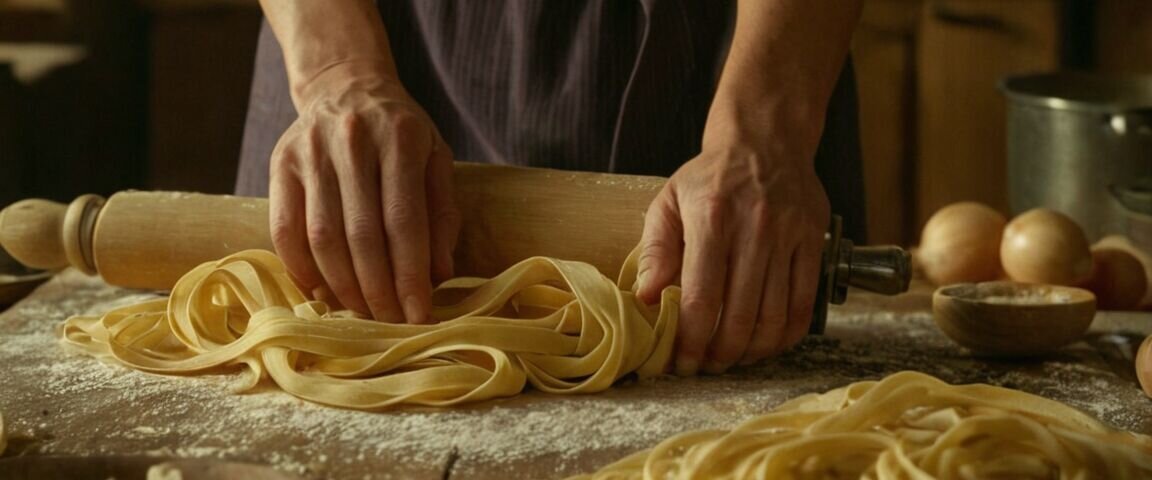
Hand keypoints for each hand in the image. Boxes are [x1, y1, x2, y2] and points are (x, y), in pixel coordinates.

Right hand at [269, 61, 459, 322]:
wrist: (345, 86)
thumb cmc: (400, 133)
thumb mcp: (436, 158)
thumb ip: (441, 214)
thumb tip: (438, 274)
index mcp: (401, 139)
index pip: (404, 221)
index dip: (410, 274)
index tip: (419, 315)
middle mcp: (353, 143)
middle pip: (362, 235)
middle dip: (378, 290)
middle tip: (390, 323)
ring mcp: (311, 153)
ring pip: (322, 237)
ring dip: (342, 286)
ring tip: (361, 313)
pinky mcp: (280, 165)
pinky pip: (285, 229)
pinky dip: (301, 268)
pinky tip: (321, 292)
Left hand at [635, 131, 829, 375]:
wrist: (764, 140)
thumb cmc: (710, 177)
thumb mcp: (668, 202)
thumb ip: (655, 251)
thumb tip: (646, 299)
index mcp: (711, 219)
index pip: (702, 297)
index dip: (691, 340)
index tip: (682, 361)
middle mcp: (754, 229)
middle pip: (740, 315)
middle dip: (720, 354)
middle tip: (707, 366)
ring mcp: (789, 236)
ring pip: (774, 316)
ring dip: (752, 351)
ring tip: (733, 359)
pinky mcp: (815, 242)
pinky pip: (804, 303)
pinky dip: (785, 334)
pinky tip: (766, 343)